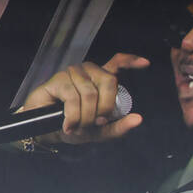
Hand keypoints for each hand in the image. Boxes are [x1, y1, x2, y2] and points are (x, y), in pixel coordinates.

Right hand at [19, 53, 149, 144]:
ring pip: (90, 94)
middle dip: (106, 108)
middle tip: (97, 123)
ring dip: (86, 117)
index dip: (131, 61)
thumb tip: (138, 119)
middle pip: (110, 81)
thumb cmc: (73, 127)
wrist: (47, 132)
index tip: (145, 63)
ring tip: (77, 127)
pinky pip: (73, 99)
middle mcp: (88, 72)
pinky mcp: (58, 80)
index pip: (118, 62)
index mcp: (100, 79)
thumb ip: (119, 127)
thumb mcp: (99, 131)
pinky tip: (68, 125)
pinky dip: (73, 117)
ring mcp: (73, 73)